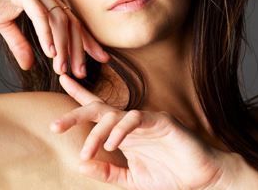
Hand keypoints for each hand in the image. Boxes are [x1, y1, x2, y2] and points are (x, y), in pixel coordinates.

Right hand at [0, 0, 108, 76]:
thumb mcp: (4, 23)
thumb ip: (19, 43)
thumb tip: (29, 64)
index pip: (72, 22)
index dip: (86, 42)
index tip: (98, 60)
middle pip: (71, 22)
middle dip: (79, 49)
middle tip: (82, 72)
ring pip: (58, 20)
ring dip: (63, 46)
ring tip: (62, 68)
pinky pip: (40, 14)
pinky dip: (46, 33)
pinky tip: (49, 51)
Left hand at [52, 74, 227, 188]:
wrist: (203, 181)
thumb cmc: (169, 177)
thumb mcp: (130, 179)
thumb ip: (107, 173)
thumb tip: (80, 163)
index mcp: (121, 132)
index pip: (96, 109)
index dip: (78, 92)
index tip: (62, 77)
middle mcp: (130, 122)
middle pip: (96, 109)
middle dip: (74, 115)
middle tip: (55, 126)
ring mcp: (146, 120)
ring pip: (113, 116)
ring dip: (96, 134)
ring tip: (88, 151)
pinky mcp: (162, 122)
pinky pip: (135, 119)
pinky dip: (121, 131)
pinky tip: (114, 144)